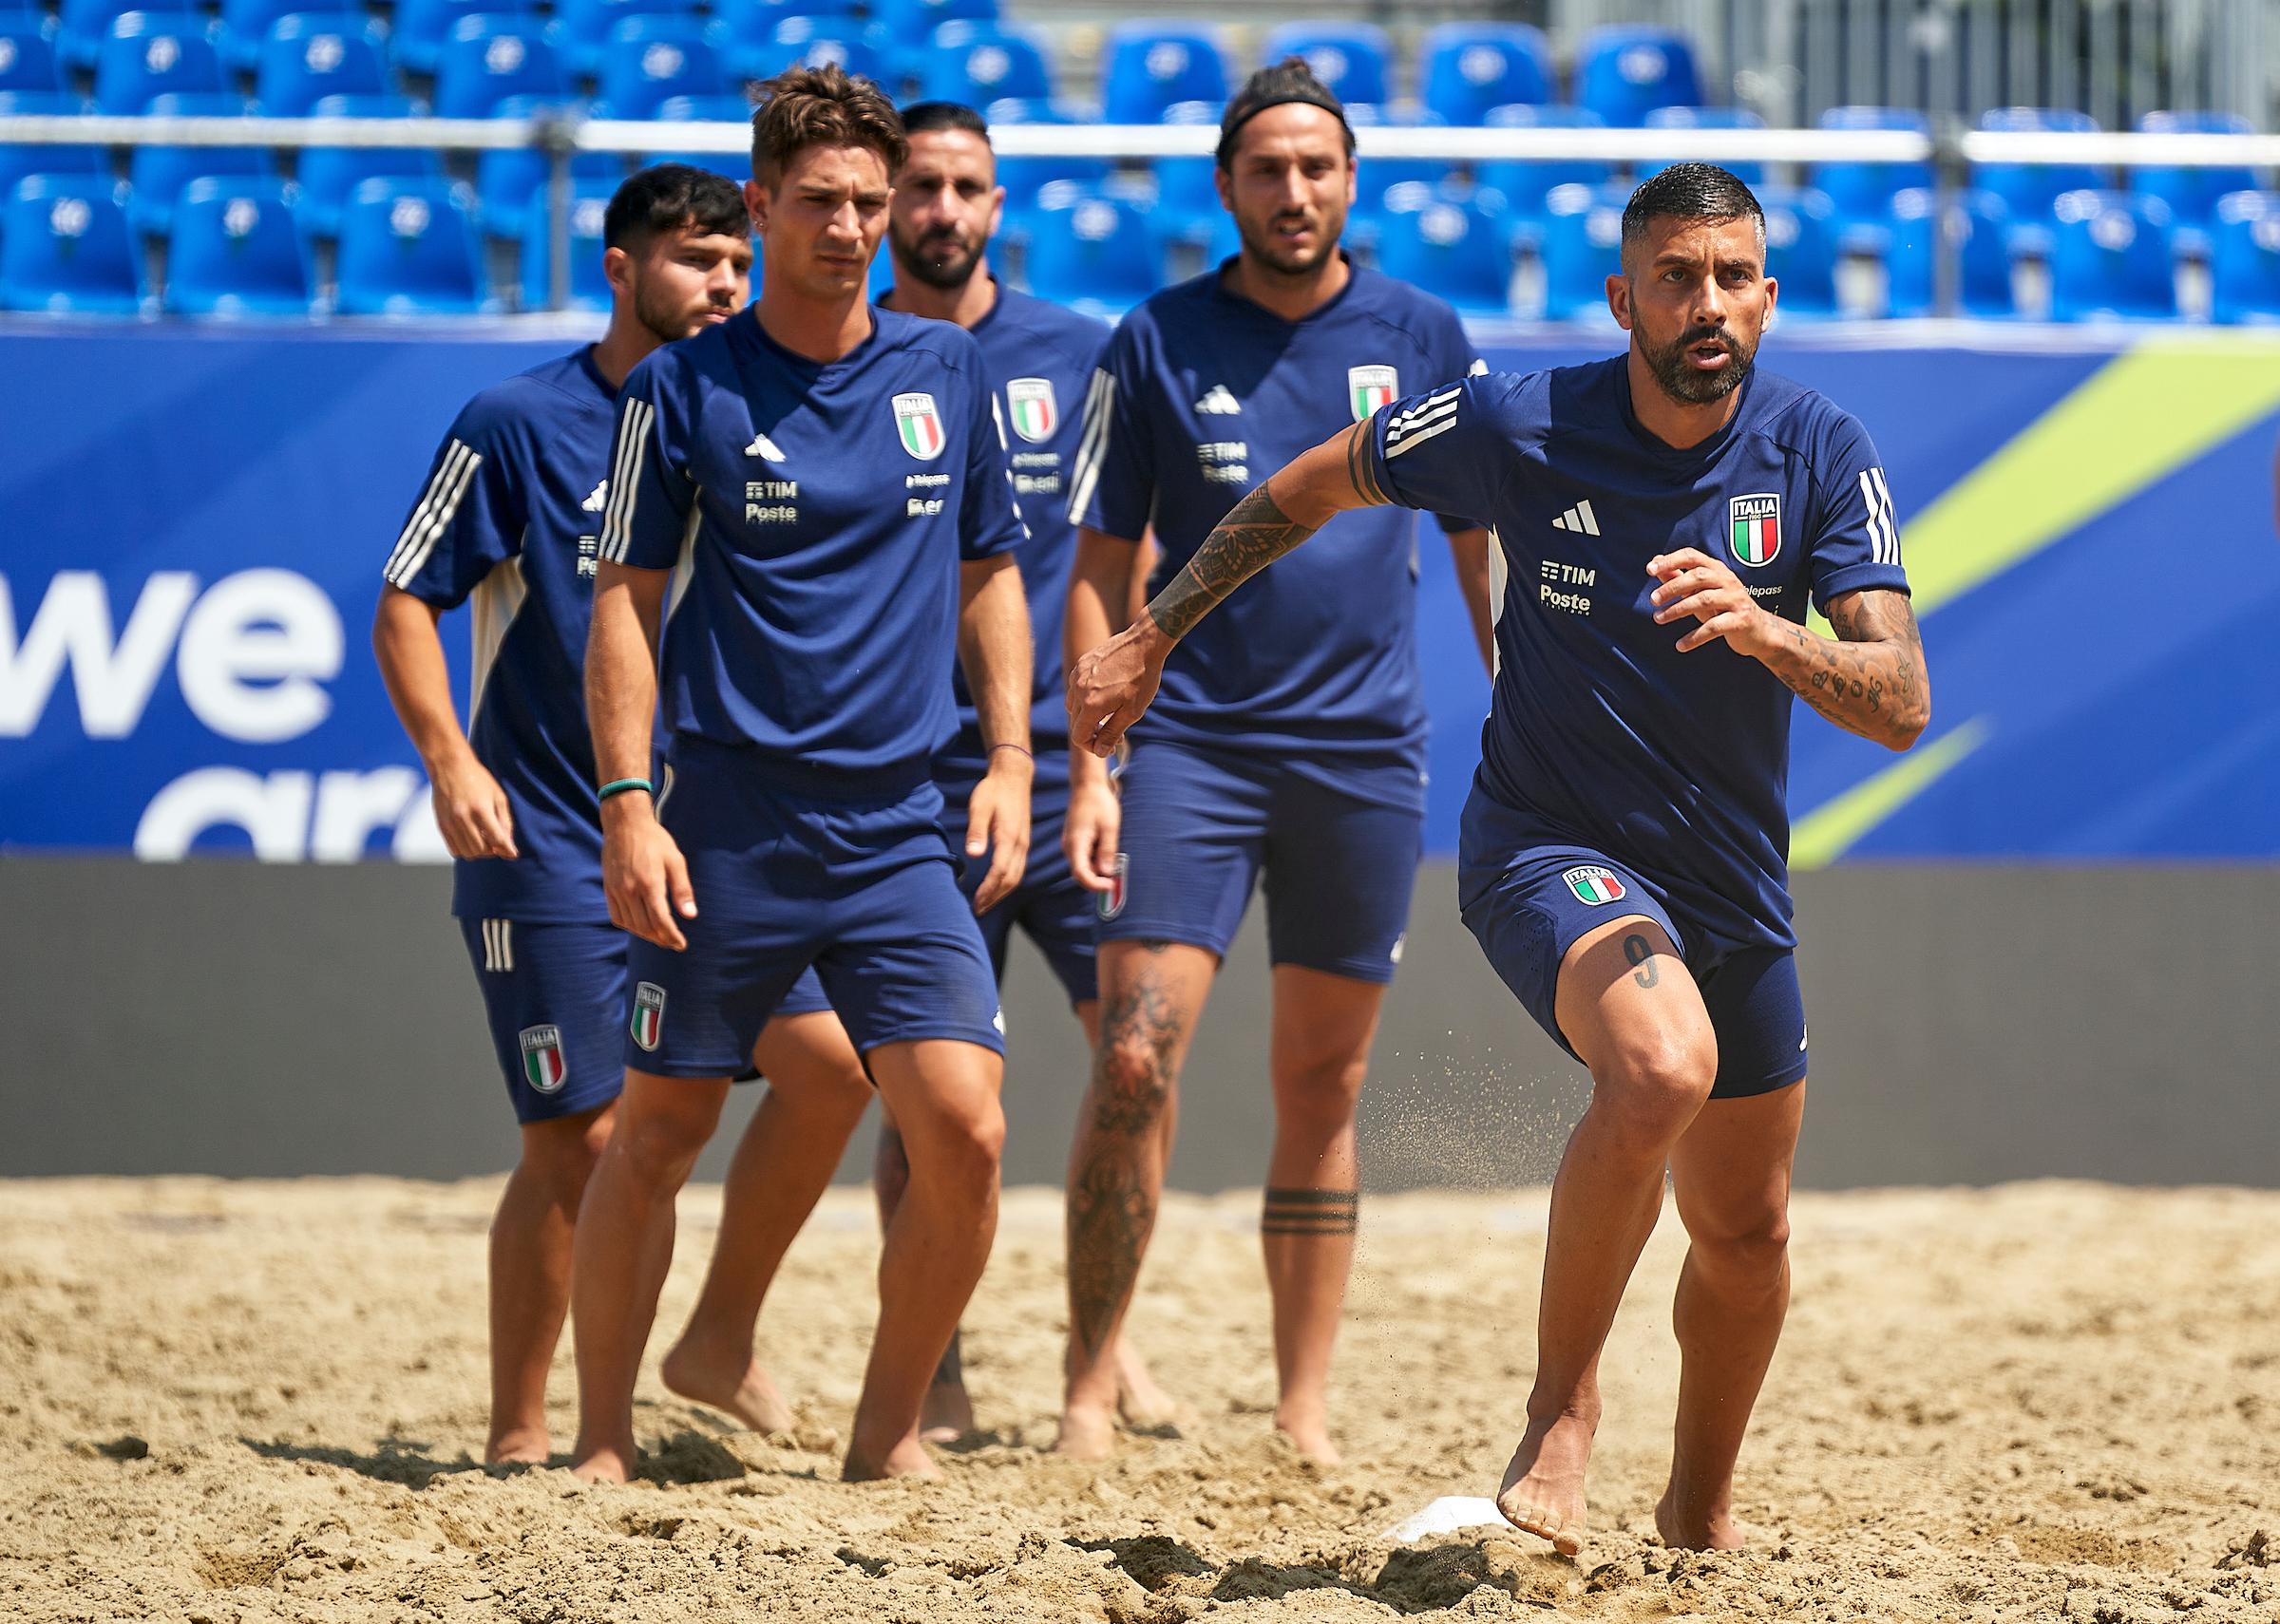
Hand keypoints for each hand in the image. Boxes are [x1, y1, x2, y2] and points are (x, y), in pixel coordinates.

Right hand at [428, 750, 515, 859]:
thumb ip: (505, 823)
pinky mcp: (441, 825)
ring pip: (468, 853)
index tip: (512, 853)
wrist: (449, 767)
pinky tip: (471, 839)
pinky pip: (454, 850)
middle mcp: (463, 817)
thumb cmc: (478, 780)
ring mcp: (450, 822)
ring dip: (479, 852)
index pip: (497, 839)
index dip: (507, 850)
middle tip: (497, 843)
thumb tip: (510, 848)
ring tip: (484, 840)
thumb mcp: (498, 797)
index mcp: (481, 809)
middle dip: (493, 851)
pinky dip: (465, 850)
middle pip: (482, 850)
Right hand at [601, 796, 695, 949]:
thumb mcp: (676, 861)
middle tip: (673, 943)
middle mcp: (630, 890)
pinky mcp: (608, 889)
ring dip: (646, 935)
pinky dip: (629, 926)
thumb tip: (690, 915)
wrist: (625, 824)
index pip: (660, 921)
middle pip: (645, 927)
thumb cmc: (655, 841)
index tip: (681, 945)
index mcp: (650, 883)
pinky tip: (640, 926)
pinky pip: (617, 916)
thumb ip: (682, 890)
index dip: (672, 937)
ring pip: (631, 925)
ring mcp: (617, 890)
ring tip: (660, 937)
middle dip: (661, 939)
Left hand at [964, 751, 1031, 914]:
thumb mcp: (979, 807)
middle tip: (978, 910)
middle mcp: (1020, 845)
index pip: (1000, 872)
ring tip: (986, 903)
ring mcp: (1024, 844)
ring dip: (1001, 893)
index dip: (988, 890)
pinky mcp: (1023, 842)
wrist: (1013, 777)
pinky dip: (1007, 883)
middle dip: (994, 897)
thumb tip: (974, 855)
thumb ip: (976, 831)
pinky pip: (1018, 869)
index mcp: (1009, 838)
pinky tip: (997, 886)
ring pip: (1016, 877)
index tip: (975, 903)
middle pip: (1010, 880)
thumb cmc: (993, 791)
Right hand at [1063, 775, 1121, 893]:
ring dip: (1098, 869)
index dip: (1096, 885)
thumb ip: (1107, 851)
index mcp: (1076, 844)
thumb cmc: (1099, 802)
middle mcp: (1069, 847)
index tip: (1111, 885)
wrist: (1087, 785)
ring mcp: (1071, 844)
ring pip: (1084, 866)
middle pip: (1082, 873)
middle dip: (1099, 879)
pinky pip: (1085, 857)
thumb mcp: (1109, 827)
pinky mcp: (1075, 841)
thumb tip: (1108, 873)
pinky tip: (1107, 850)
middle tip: (1118, 877)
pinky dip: (1096, 860)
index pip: (1081, 874)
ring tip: (1114, 858)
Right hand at [1067, 620, 1168, 755]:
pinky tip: (1106, 695)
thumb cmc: (1142, 678)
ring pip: (1073, 706)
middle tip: (1115, 732)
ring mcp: (1077, 675)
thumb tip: (1100, 751)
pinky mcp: (1081, 664)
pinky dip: (1086, 698)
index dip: (1092, 746)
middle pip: (1075, 723)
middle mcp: (1078, 690)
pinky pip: (1076, 688)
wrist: (1144, 643)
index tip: (1109, 746)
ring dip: (1088, 715)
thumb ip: (1112, 733)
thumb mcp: (1132, 711)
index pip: (1078, 737)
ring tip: (1110, 713)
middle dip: (1092, 732)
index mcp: (1091, 705)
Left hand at [1647, 548, 1778, 657]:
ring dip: (1677, 610)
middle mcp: (1728, 580)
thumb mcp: (1700, 592)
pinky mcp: (1740, 620)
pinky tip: (1680, 645)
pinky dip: (1694, 637)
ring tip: (1658, 619)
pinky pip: (1713, 627)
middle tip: (1653, 600)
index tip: (1649, 570)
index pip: (1692, 556)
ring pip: (1703, 600)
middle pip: (1697, 577)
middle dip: (1672, 587)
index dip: (1671, 561)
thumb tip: (1655, 563)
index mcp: (1717, 569)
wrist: (1758, 631)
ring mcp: (1736, 600)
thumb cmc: (1724, 608)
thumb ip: (1679, 578)